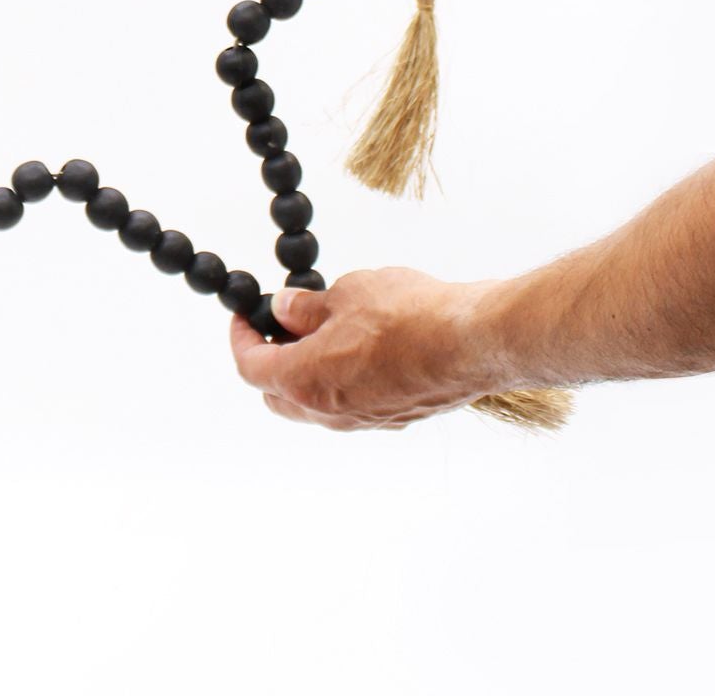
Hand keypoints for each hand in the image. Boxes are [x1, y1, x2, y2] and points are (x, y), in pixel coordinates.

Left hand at [229, 268, 508, 430]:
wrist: (475, 341)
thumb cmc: (410, 316)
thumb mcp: (346, 293)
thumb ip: (307, 307)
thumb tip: (284, 310)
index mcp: (306, 381)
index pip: (251, 368)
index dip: (240, 338)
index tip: (244, 315)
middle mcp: (330, 412)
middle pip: (278, 395)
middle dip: (270, 360)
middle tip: (280, 324)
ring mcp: (365, 421)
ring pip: (316, 404)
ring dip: (309, 371)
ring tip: (325, 328)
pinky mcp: (396, 418)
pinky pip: (352, 404)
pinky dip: (342, 379)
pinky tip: (361, 344)